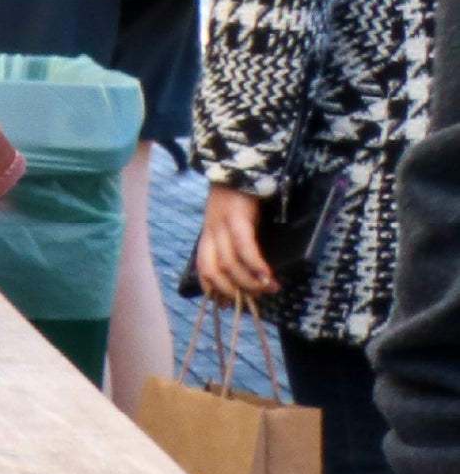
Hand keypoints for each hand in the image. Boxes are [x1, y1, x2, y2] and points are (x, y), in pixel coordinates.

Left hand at [192, 184, 283, 307]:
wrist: (239, 166)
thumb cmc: (241, 200)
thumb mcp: (232, 227)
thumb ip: (234, 248)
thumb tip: (247, 276)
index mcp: (208, 239)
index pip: (204, 272)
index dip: (215, 291)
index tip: (230, 306)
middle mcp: (210, 235)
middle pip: (213, 272)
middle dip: (235, 291)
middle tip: (257, 299)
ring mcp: (221, 226)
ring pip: (228, 263)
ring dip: (249, 281)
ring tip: (270, 288)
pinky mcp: (237, 217)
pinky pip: (243, 246)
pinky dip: (254, 263)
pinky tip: (266, 274)